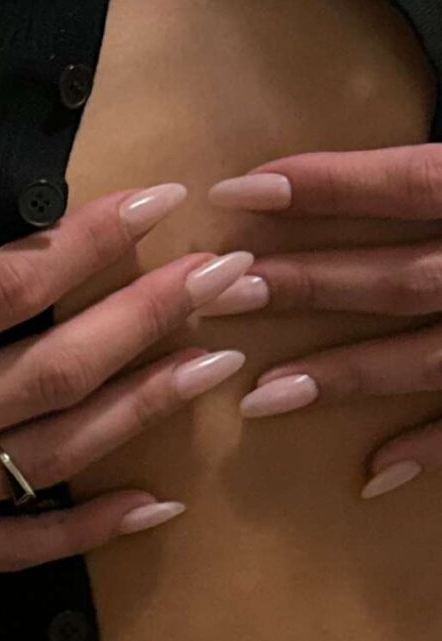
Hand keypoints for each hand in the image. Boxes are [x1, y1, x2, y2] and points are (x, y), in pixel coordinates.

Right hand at [0, 78, 252, 585]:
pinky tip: (157, 502)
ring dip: (143, 407)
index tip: (159, 201)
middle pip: (54, 369)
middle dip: (150, 318)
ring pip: (53, 456)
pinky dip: (90, 530)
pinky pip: (16, 548)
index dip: (91, 241)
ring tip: (219, 362)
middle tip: (226, 278)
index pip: (3, 287)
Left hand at [199, 144, 441, 497]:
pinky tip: (371, 474)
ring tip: (259, 397)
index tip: (233, 193)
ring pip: (423, 358)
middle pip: (395, 279)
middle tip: (219, 294)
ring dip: (342, 376)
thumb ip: (433, 173)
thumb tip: (341, 166)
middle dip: (305, 286)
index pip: (404, 184)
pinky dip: (429, 448)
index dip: (324, 186)